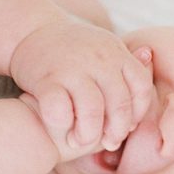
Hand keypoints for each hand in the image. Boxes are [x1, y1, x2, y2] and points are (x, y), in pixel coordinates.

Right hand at [10, 19, 153, 161]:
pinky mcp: (47, 79)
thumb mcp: (105, 51)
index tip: (127, 125)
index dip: (138, 113)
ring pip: (92, 111)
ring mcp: (73, 68)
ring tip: (80, 141)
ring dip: (88, 134)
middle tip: (108, 143)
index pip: (141, 87)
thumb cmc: (73, 51)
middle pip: (120, 104)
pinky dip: (62, 124)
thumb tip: (140, 111)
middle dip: (116, 131)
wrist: (31, 30)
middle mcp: (99, 59)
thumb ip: (128, 72)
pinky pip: (60, 110)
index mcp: (116, 52)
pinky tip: (61, 126)